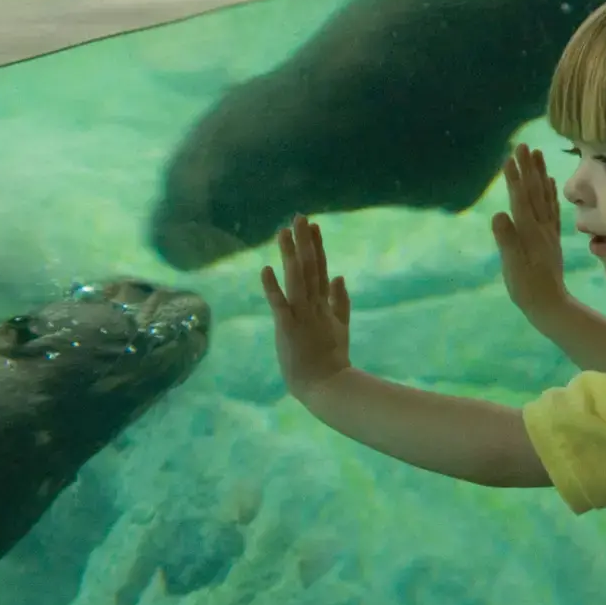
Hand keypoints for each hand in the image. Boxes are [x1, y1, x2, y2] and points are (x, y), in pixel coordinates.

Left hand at [261, 214, 351, 400]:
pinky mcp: (289, 329)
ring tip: (283, 232)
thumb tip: (339, 275)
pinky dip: (273, 288)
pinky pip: (279, 305)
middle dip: (304, 242)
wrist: (327, 387)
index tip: (313, 226)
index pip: (320, 269)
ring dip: (290, 255)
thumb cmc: (330, 361)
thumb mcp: (340, 327)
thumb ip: (339, 301)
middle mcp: (314, 306)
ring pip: (296, 279)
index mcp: (324, 305)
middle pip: (309, 268)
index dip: (316, 247)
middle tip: (299, 216)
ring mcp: (302, 316)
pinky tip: (266, 270)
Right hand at [491, 143, 566, 319]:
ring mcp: (548, 230)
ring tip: (536, 153)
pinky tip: (549, 180)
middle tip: (522, 145)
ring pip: (544, 196)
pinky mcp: (551, 236)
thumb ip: (507, 240)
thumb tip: (498, 215)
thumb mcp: (512, 267)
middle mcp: (541, 227)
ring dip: (540, 173)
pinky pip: (551, 208)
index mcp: (529, 232)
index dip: (514, 179)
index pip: (521, 199)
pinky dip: (550, 192)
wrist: (550, 304)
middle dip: (527, 168)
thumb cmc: (526, 288)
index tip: (509, 158)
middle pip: (534, 192)